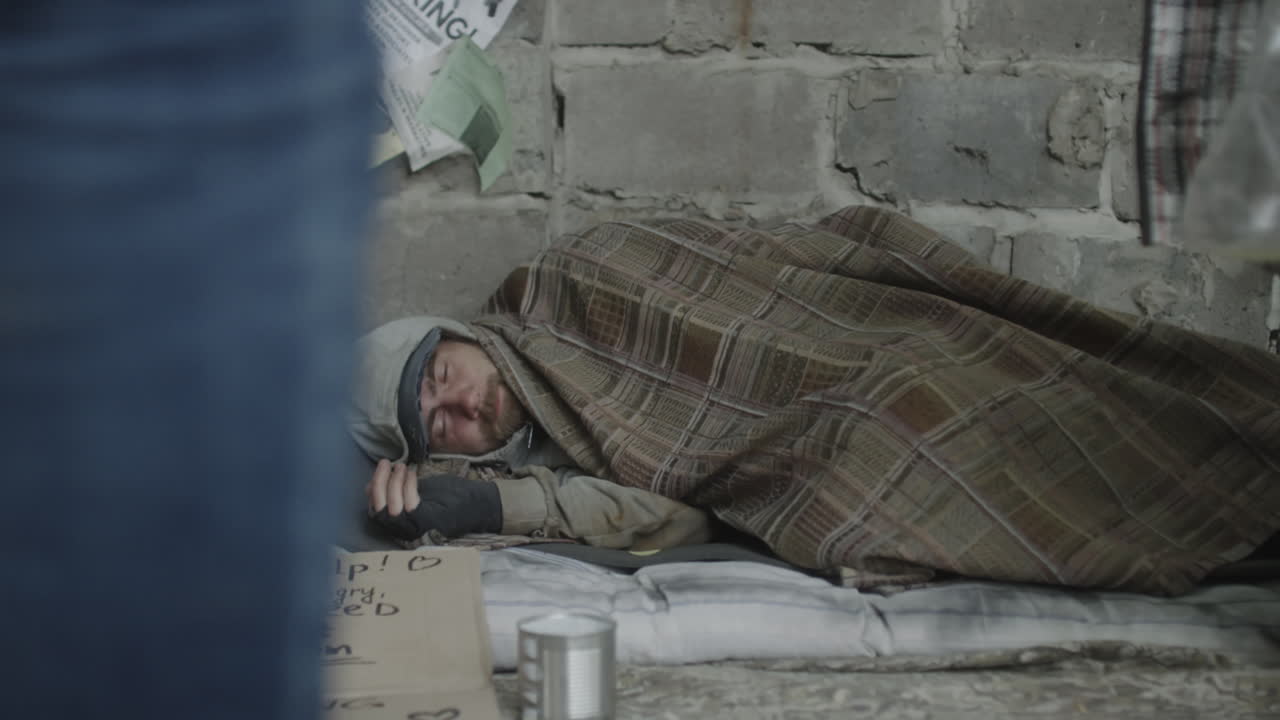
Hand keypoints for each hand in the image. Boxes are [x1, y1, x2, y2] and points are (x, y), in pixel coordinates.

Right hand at [366, 459, 501, 540]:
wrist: (479, 503)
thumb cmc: (449, 497)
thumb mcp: (417, 491)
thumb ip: (396, 490)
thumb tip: (371, 485)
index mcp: (402, 524)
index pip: (375, 511)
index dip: (372, 490)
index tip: (381, 469)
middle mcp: (406, 531)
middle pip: (379, 511)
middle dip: (379, 484)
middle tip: (386, 463)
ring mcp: (417, 529)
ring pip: (391, 509)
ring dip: (393, 483)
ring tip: (402, 466)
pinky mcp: (429, 523)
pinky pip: (409, 506)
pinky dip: (408, 487)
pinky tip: (413, 473)